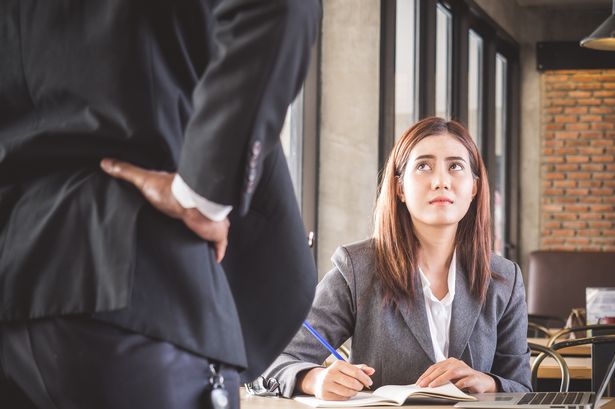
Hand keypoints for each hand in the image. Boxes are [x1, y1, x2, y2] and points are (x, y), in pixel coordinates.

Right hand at [100, 158, 228, 261]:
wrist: (192, 203)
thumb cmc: (170, 191)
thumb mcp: (143, 180)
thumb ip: (126, 171)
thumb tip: (105, 162)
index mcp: (184, 196)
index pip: (184, 202)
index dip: (180, 207)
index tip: (176, 213)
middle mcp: (200, 208)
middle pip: (199, 217)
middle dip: (197, 222)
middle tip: (189, 232)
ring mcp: (210, 221)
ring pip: (211, 229)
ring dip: (207, 234)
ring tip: (200, 244)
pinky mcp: (215, 233)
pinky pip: (220, 245)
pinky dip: (218, 251)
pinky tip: (216, 258)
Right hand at [298, 361, 374, 400]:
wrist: (317, 380)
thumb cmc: (335, 373)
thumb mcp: (346, 368)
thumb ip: (359, 369)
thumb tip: (371, 370)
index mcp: (338, 364)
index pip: (356, 372)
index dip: (365, 378)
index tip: (369, 382)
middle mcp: (331, 373)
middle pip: (353, 383)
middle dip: (359, 386)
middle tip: (359, 386)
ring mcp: (327, 384)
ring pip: (348, 392)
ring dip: (354, 392)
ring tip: (352, 389)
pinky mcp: (325, 394)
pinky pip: (342, 398)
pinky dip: (346, 396)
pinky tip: (344, 392)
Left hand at [416, 358, 496, 393]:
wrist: (483, 382)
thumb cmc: (464, 379)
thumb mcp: (451, 377)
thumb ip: (441, 378)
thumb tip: (426, 384)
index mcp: (450, 362)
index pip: (435, 367)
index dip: (426, 374)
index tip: (419, 382)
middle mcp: (457, 363)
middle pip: (441, 369)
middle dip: (430, 377)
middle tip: (423, 385)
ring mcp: (466, 369)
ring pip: (452, 372)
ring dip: (441, 379)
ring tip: (433, 385)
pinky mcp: (474, 377)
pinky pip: (465, 381)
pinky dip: (458, 385)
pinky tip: (453, 389)